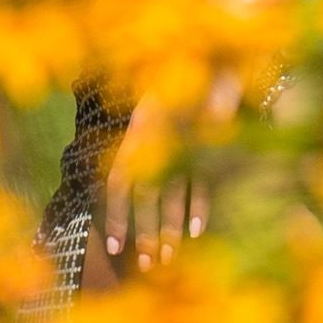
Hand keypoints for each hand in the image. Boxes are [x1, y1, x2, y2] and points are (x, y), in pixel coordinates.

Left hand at [94, 91, 208, 274]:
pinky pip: (202, 182)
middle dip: (144, 233)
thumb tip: (127, 188)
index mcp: (135, 133)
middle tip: (146, 265)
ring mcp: (183, 141)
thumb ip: (139, 148)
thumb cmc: (176, 91)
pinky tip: (196, 232)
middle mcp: (154, 139)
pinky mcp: (210, 142)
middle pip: (146, 195)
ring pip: (173, 194)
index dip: (114, 216)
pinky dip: (198, 208)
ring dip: (169, 229)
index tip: (112, 248)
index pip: (117, 181)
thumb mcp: (149, 115)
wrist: (208, 57)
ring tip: (168, 257)